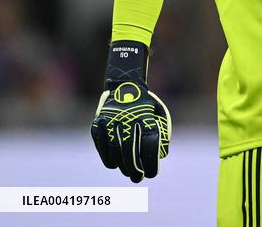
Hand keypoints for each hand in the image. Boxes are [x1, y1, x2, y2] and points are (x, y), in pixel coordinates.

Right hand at [90, 42, 170, 182]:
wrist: (125, 84)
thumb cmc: (146, 104)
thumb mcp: (159, 114)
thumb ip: (162, 133)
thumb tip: (162, 156)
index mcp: (146, 117)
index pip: (149, 146)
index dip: (150, 163)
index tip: (152, 174)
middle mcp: (128, 120)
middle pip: (131, 152)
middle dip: (135, 169)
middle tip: (138, 178)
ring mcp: (111, 122)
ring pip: (115, 152)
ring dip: (122, 166)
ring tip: (128, 172)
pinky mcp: (98, 124)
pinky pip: (101, 146)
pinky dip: (107, 158)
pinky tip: (114, 165)